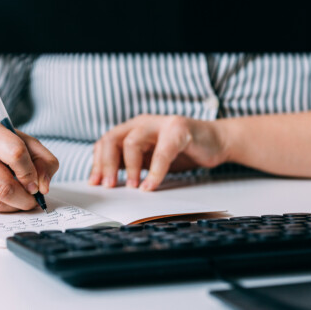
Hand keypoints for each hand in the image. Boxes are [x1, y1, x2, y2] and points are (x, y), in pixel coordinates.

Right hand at [0, 120, 58, 211]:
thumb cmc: (2, 147)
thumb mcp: (28, 144)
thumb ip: (44, 162)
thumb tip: (43, 186)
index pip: (16, 154)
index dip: (30, 173)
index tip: (36, 183)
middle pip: (3, 186)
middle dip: (24, 198)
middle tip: (32, 199)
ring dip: (13, 205)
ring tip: (19, 197)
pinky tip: (1, 197)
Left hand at [89, 114, 228, 190]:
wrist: (216, 141)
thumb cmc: (181, 150)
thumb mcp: (150, 158)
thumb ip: (132, 164)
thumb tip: (108, 183)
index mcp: (131, 128)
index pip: (105, 143)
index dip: (97, 163)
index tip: (94, 184)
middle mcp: (142, 123)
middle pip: (112, 140)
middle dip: (107, 165)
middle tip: (108, 186)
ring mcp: (160, 124)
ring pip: (132, 142)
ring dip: (130, 168)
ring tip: (133, 187)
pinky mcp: (179, 130)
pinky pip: (162, 153)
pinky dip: (155, 172)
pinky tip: (150, 186)